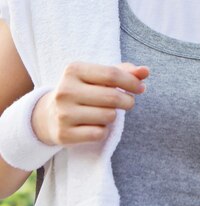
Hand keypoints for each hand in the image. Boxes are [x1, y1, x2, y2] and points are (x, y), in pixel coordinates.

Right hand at [31, 62, 149, 145]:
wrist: (48, 115)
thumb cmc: (82, 90)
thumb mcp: (98, 76)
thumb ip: (124, 71)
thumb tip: (145, 71)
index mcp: (73, 70)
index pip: (112, 74)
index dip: (131, 81)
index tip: (141, 88)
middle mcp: (65, 91)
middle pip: (112, 97)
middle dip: (127, 100)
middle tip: (128, 102)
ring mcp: (63, 114)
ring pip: (108, 116)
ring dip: (114, 115)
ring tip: (106, 112)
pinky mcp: (64, 134)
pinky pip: (99, 133)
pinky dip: (105, 130)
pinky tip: (96, 125)